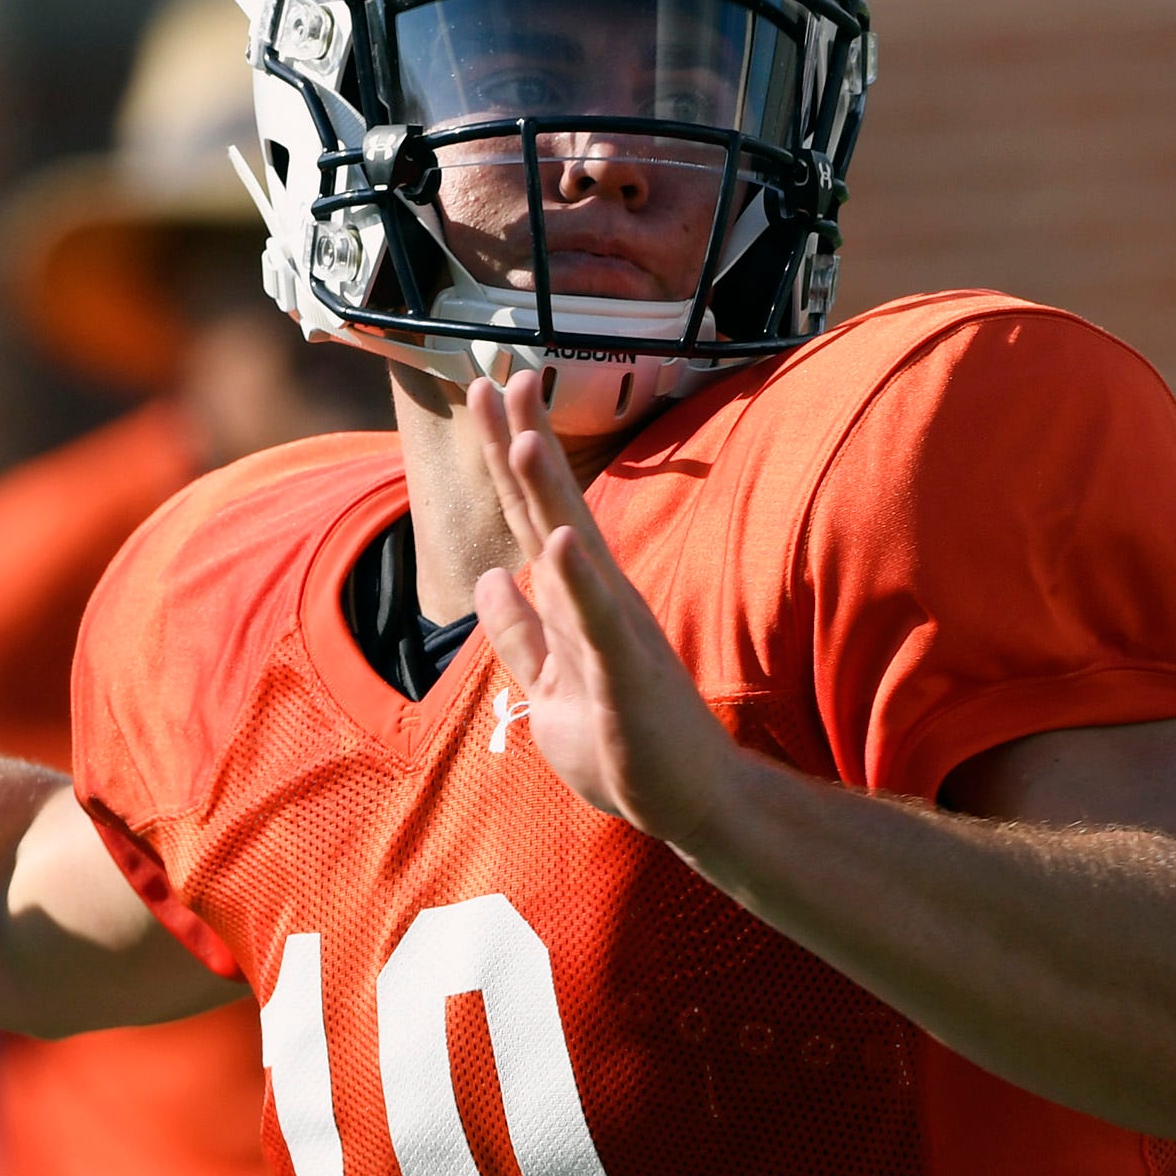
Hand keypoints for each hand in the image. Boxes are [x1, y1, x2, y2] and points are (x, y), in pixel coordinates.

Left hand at [466, 371, 745, 848]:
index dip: (508, 456)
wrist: (688, 802)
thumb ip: (520, 633)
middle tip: (501, 374)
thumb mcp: (549, 687)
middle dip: (524, 446)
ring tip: (527, 437)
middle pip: (552, 513)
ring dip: (552, 496)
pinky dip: (578, 583)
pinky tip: (560, 542)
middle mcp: (601, 603)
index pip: (534, 516)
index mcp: (579, 602)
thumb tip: (490, 575)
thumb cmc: (625, 745)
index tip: (487, 391)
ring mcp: (617, 635)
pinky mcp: (628, 675)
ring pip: (578, 553)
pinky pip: (599, 624)